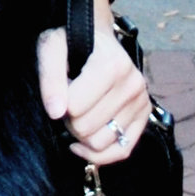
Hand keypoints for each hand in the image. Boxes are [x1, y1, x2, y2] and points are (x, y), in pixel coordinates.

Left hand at [38, 0, 153, 166]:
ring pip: (100, 143)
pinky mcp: (144, 116)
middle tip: (67, 101)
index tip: (60, 88)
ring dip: (80, 135)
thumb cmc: (71, 44)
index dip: (59, 102)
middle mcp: (133, 84)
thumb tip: (56, 112)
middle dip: (68, 119)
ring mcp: (141, 102)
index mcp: (113, 66)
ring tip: (79, 112)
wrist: (96, 40)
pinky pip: (122, 151)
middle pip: (86, 128)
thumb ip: (50, 77)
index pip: (75, 108)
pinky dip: (98, 155)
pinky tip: (81, 144)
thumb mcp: (51, 49)